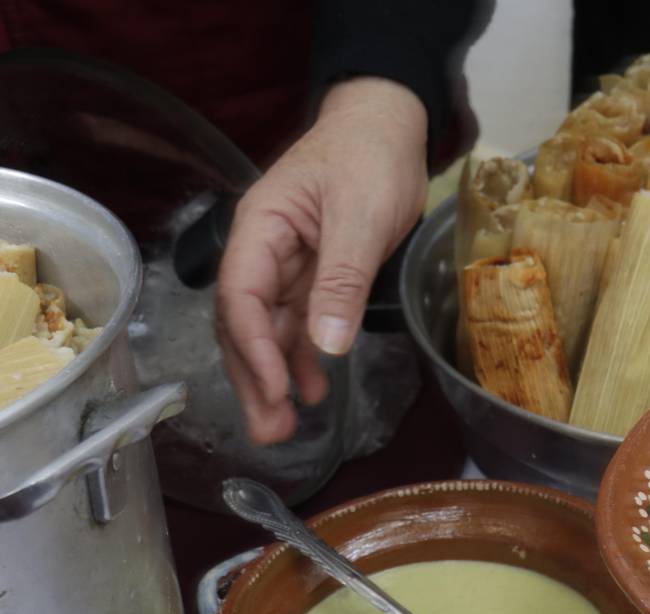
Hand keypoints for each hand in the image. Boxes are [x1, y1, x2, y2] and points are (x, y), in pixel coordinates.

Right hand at [216, 78, 427, 443]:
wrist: (388, 126)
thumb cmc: (370, 155)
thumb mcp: (361, 215)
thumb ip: (342, 280)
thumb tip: (326, 345)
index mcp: (261, 228)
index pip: (241, 297)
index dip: (253, 348)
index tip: (274, 388)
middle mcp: (265, 251)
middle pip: (246, 324)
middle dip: (254, 379)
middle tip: (269, 432)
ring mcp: (289, 266)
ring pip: (271, 332)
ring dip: (276, 379)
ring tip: (285, 427)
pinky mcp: (316, 276)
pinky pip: (301, 323)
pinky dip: (305, 358)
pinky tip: (315, 390)